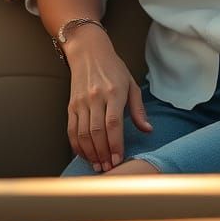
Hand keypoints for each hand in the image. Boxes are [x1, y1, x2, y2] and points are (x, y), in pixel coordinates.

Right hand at [65, 26, 151, 171]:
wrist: (88, 52)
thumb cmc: (114, 68)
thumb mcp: (131, 84)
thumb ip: (138, 109)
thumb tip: (148, 130)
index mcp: (114, 92)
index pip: (113, 123)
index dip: (115, 144)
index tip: (119, 159)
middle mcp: (96, 97)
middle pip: (97, 132)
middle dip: (103, 154)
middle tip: (109, 168)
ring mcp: (81, 102)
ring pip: (83, 133)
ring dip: (90, 153)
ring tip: (98, 165)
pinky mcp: (71, 105)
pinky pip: (72, 130)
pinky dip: (77, 145)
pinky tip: (85, 154)